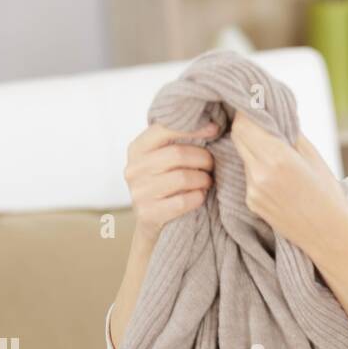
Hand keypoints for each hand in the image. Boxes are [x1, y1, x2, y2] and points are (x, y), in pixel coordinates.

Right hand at [124, 120, 219, 240]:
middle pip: (177, 154)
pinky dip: (198, 197)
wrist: (151, 224)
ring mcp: (138, 192)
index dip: (192, 127)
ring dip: (203, 179)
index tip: (214, 130)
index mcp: (136, 149)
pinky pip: (182, 201)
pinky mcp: (148, 214)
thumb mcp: (162, 160)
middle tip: (211, 164)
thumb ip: (177, 141)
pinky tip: (200, 196)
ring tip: (207, 181)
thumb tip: (212, 124)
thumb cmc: (164, 185)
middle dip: (203, 158)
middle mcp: (133, 169)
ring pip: (182, 178)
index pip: (164, 129)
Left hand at [231, 110, 347, 258]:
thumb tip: (273, 114)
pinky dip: (258, 167)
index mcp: (277, 159)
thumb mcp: (313, 157)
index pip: (244, 125)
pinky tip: (277, 174)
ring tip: (276, 151)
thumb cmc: (329, 197)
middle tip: (261, 120)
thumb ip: (289, 133)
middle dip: (247, 126)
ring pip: (243, 156)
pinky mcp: (252, 203)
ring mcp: (252, 192)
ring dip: (253, 147)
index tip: (256, 105)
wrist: (330, 238)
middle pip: (238, 138)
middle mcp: (259, 175)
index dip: (247, 111)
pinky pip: (248, 175)